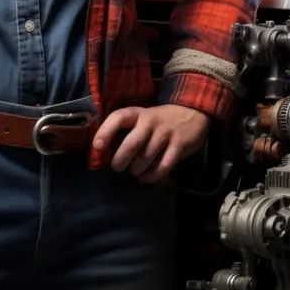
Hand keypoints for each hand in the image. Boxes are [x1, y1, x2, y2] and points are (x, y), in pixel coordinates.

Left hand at [93, 104, 209, 183]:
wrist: (192, 112)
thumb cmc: (159, 119)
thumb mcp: (143, 118)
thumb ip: (128, 131)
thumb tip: (104, 152)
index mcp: (138, 113)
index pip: (118, 118)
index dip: (105, 131)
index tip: (97, 147)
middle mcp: (151, 121)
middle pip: (132, 142)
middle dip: (121, 158)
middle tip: (116, 167)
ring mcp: (166, 133)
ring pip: (147, 157)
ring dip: (137, 169)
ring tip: (134, 171)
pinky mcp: (180, 145)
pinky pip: (164, 166)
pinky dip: (152, 175)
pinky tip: (146, 177)